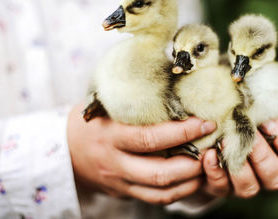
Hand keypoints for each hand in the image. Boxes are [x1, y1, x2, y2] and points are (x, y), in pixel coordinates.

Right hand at [67, 103, 215, 204]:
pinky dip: (179, 191)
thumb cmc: (91, 119)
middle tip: (212, 148)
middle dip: (192, 163)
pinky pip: (156, 199)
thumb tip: (171, 78)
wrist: (66, 150)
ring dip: (190, 180)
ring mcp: (120, 181)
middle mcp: (115, 162)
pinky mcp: (125, 192)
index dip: (181, 133)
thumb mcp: (105, 103)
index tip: (205, 122)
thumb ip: (134, 98)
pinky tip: (192, 178)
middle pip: (159, 172)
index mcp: (110, 135)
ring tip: (207, 164)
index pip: (149, 138)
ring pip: (161, 190)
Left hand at [202, 102, 277, 197]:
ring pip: (250, 187)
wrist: (210, 133)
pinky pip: (221, 186)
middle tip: (248, 133)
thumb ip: (277, 106)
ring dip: (238, 164)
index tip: (268, 121)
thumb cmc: (243, 115)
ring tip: (225, 141)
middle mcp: (268, 175)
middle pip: (277, 177)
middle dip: (262, 154)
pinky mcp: (222, 188)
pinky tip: (209, 153)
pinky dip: (215, 169)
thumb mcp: (260, 105)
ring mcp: (245, 185)